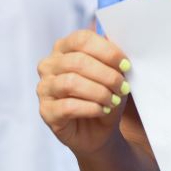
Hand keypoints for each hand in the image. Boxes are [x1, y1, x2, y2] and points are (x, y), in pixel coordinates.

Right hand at [37, 29, 131, 156]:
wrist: (97, 130)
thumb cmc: (102, 96)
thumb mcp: (112, 73)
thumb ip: (111, 56)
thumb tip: (119, 40)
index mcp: (64, 48)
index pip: (82, 39)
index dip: (107, 51)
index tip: (126, 64)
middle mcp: (49, 65)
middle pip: (78, 61)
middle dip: (106, 75)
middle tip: (122, 86)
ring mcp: (44, 88)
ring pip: (71, 83)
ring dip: (99, 92)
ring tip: (113, 100)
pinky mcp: (46, 111)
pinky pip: (68, 106)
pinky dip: (91, 108)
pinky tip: (102, 110)